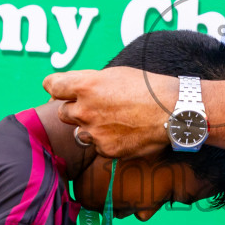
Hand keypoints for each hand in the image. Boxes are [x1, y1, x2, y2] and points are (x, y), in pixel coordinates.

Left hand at [42, 68, 177, 158]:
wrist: (173, 111)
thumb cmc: (148, 87)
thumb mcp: (116, 74)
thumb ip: (91, 82)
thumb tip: (77, 89)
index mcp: (85, 85)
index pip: (52, 85)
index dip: (55, 88)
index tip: (59, 90)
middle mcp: (84, 109)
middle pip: (63, 112)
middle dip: (75, 109)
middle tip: (95, 107)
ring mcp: (94, 132)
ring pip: (79, 131)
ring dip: (90, 127)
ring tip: (114, 121)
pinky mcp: (105, 150)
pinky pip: (97, 146)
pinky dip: (107, 141)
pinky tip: (125, 133)